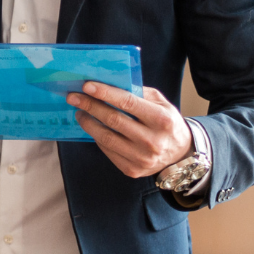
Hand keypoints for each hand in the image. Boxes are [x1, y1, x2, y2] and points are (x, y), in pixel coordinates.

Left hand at [68, 82, 192, 177]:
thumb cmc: (166, 124)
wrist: (180, 155)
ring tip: (80, 112)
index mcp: (162, 120)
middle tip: (73, 97)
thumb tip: (109, 83)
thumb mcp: (162, 104)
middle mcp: (152, 141)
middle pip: (113, 120)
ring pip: (105, 137)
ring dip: (87, 122)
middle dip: (89, 106)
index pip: (128, 102)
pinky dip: (96, 137)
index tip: (86, 86)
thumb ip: (139, 93)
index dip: (105, 93)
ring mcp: (141, 158)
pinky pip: (106, 150)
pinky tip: (92, 127)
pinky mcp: (131, 170)